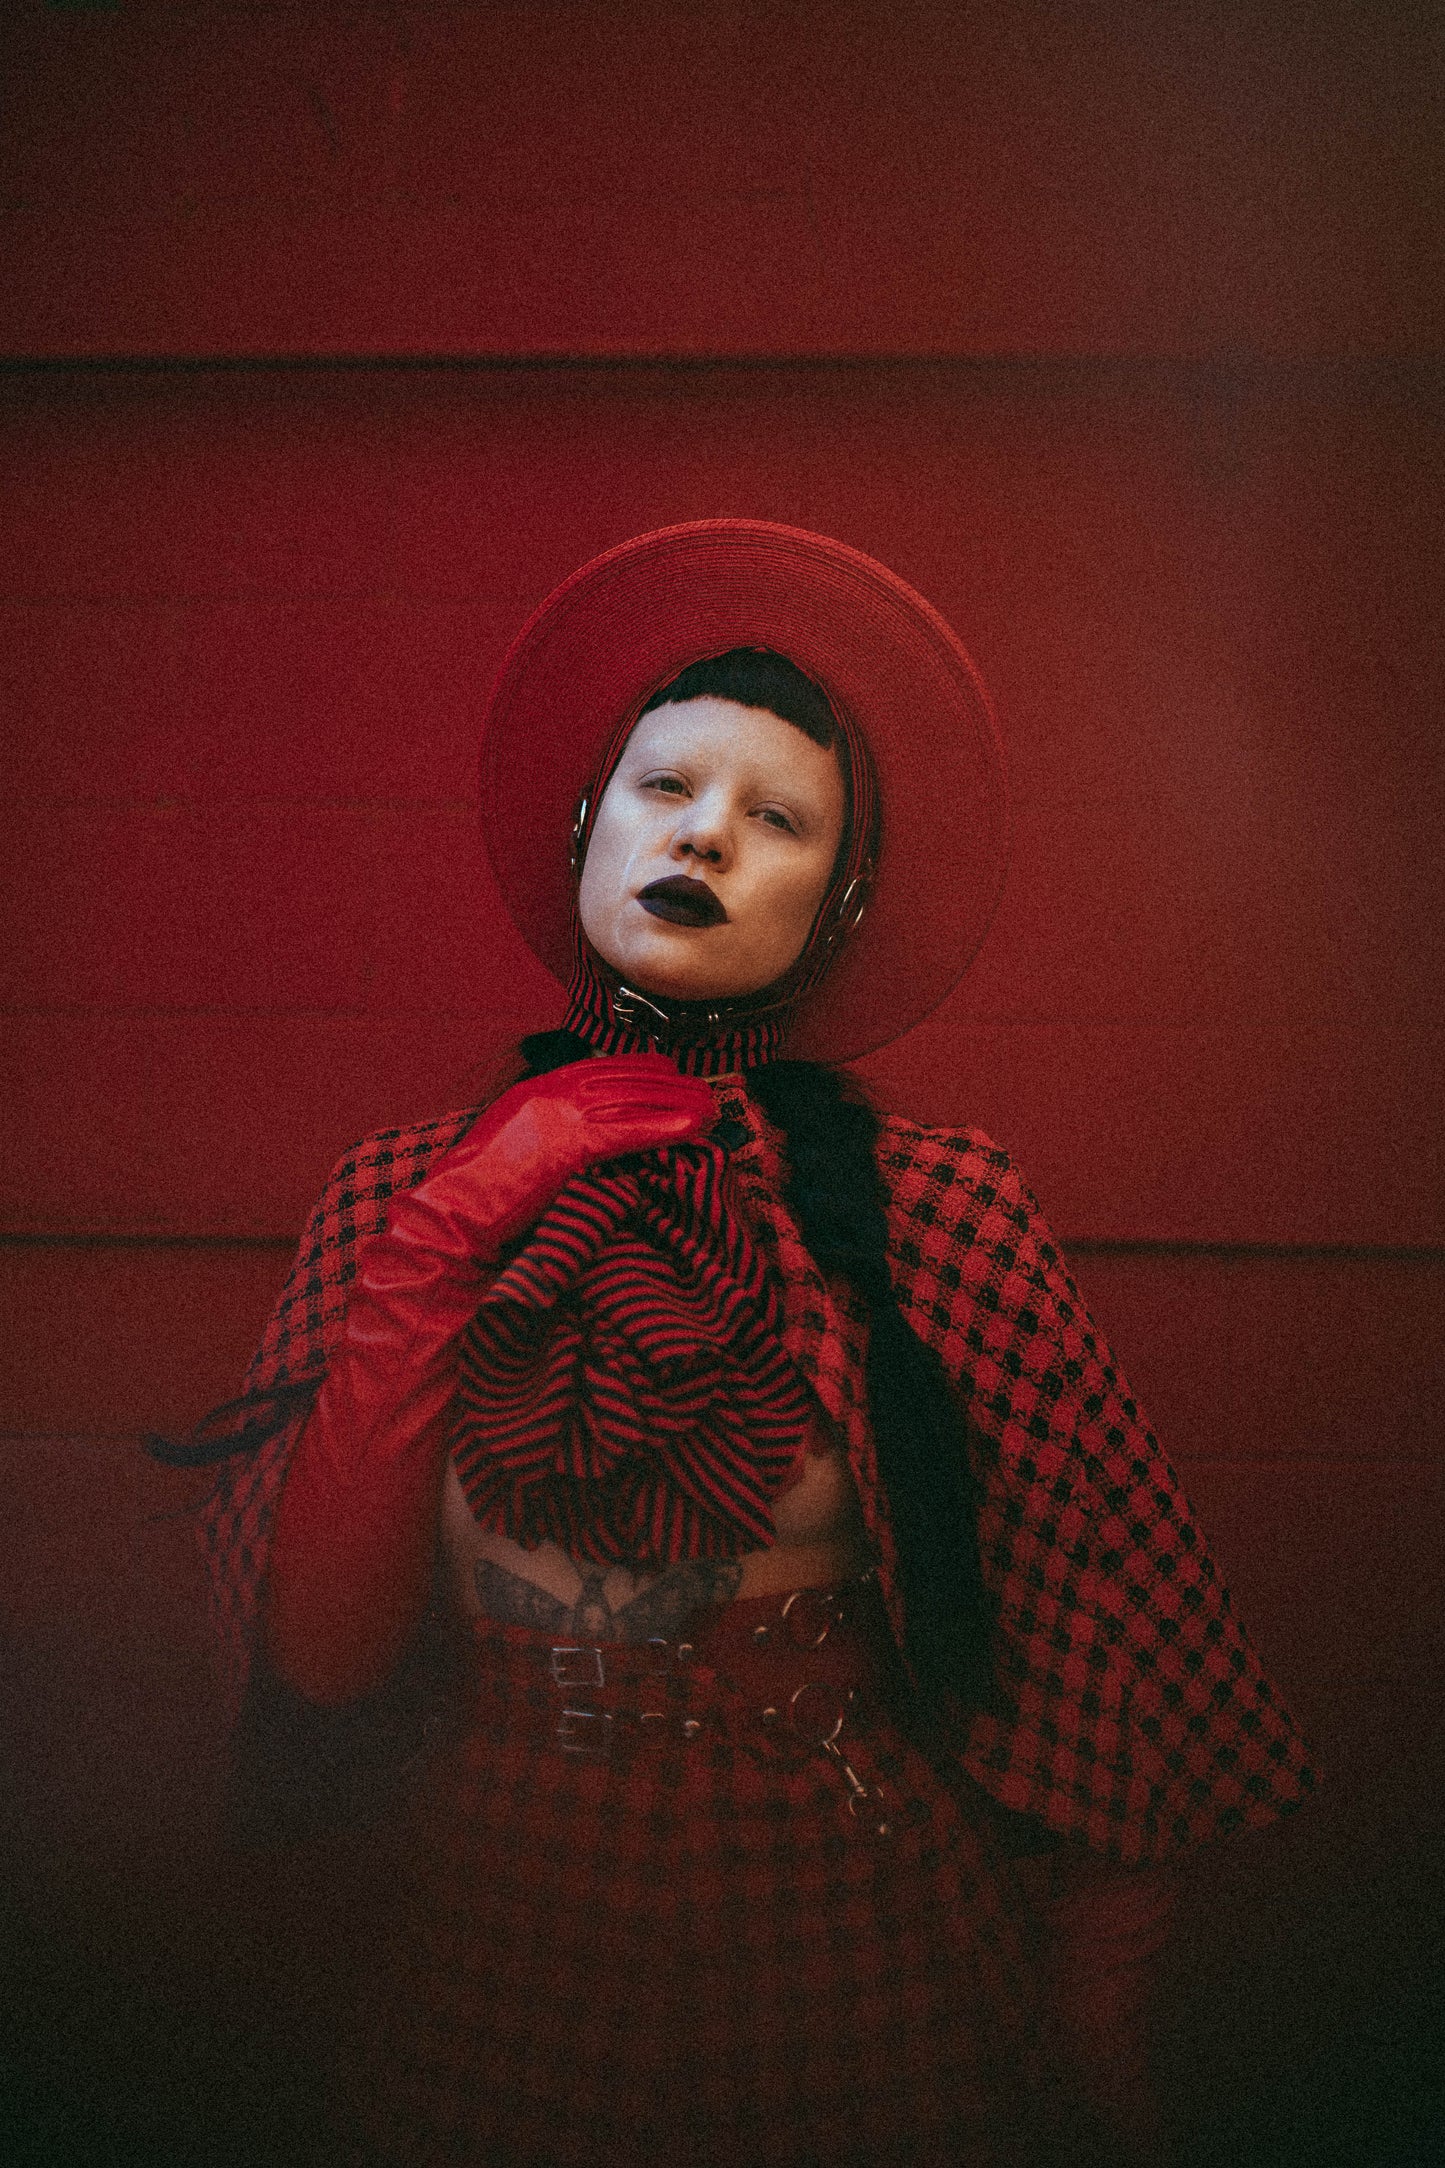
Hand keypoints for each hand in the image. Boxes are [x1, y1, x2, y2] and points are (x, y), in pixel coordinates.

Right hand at [392, 1054, 714, 1264]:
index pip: (602, 1066)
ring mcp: (559, 1115)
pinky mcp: (568, 1145)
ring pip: (634, 1099)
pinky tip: (691, 1129)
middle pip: (625, 1077)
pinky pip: (628, 1131)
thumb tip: (593, 1134)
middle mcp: (551, 1091)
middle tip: (705, 1089)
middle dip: (670, 1082)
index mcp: (537, 1087)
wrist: (456, 1210)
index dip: (645, 1069)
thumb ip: (552, 1128)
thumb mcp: (518, 1142)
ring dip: (678, 1102)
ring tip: (712, 1109)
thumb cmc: (483, 1191)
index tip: (672, 1072)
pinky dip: (663, 1127)